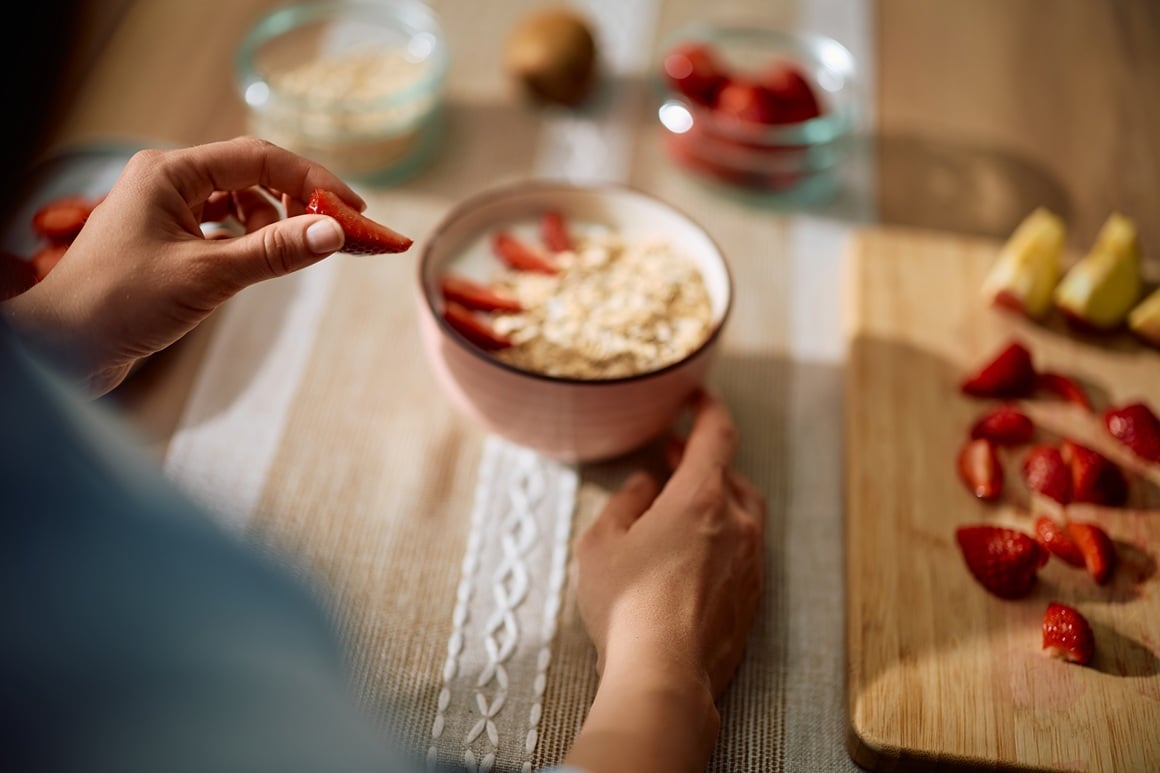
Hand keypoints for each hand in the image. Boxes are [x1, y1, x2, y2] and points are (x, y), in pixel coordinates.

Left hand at [2, 136, 366, 395]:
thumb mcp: (207, 276)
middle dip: (295, 203)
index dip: (311, 179)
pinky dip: (248, 244)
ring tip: (278, 259)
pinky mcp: (168, 241)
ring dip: (269, 227)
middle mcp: (168, 183)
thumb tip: (333, 233)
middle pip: (252, 176)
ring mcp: (166, 211)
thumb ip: (273, 252)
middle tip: (333, 232)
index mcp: (170, 173)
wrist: (62, 347)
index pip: (258, 158)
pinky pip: (223, 229)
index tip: (352, 208)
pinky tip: (253, 266)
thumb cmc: (118, 304)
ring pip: (240, 204)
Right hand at [565, 390, 764, 772]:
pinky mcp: (752, 599)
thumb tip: (644, 485)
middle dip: (702, 458)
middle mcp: (737, 525)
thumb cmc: (628, 606)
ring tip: (681, 504)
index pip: (717, 434)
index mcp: (702, 498)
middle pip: (731, 475)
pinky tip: (692, 554)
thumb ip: (626, 502)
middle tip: (672, 453)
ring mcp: (750, 564)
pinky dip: (722, 538)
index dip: (707, 409)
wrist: (665, 676)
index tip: (696, 397)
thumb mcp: (602, 543)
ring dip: (715, 499)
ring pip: (741, 514)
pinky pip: (742, 552)